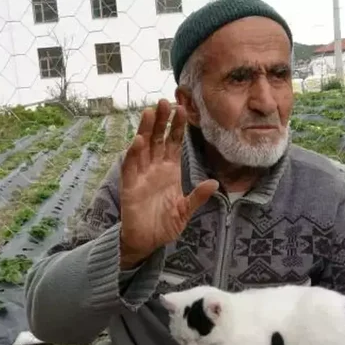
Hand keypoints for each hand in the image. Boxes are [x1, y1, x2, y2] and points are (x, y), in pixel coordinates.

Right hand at [118, 99, 218, 268]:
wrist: (147, 243)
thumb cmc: (164, 225)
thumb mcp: (185, 211)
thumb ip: (197, 197)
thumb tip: (214, 183)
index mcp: (169, 171)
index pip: (174, 143)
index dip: (177, 127)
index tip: (182, 109)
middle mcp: (154, 169)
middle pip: (157, 139)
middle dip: (161, 121)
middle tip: (164, 101)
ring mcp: (141, 176)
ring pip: (142, 148)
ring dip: (145, 130)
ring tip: (150, 113)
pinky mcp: (129, 187)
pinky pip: (130, 167)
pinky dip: (133, 154)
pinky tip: (138, 141)